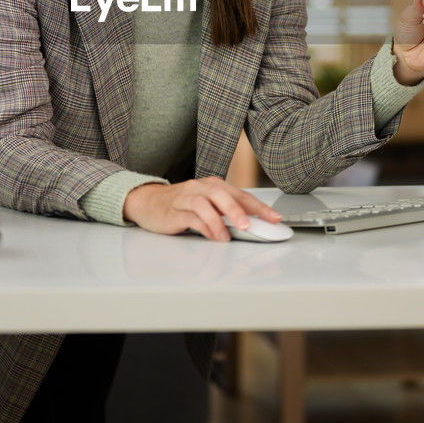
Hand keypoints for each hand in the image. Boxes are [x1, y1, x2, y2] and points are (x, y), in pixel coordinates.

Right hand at [122, 177, 281, 241]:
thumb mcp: (208, 205)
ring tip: (227, 237)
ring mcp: (186, 198)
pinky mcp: (173, 211)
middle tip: (249, 226)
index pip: (241, 194)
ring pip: (204, 204)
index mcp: (213, 185)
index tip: (274, 218)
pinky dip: (202, 227)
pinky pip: (190, 218)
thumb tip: (253, 226)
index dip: (259, 207)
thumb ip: (227, 213)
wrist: (149, 202)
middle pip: (222, 194)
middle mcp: (201, 187)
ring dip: (218, 221)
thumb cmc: (182, 205)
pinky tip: (211, 236)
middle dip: (238, 210)